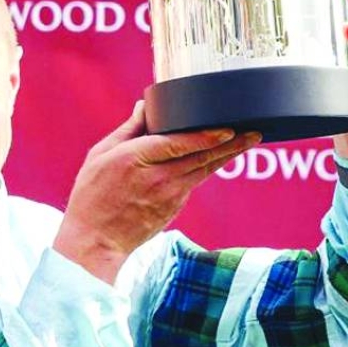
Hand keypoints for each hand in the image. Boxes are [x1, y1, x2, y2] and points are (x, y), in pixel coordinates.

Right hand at [53, 102, 258, 284]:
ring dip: (228, 155)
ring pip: (204, 171)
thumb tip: (144, 106)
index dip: (207, 136)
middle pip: (202, 157)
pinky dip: (208, 168)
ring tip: (247, 140)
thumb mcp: (101, 154)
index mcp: (137, 159)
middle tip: (254, 131)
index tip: (228, 128)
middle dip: (231, 144)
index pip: (180, 144)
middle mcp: (159, 178)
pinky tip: (219, 157)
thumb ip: (128, 130)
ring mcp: (170, 196)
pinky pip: (194, 182)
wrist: (96, 240)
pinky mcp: (174, 208)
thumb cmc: (93, 194)